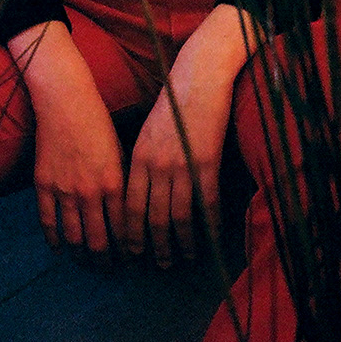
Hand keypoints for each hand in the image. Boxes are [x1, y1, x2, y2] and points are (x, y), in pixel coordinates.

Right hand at [10, 21, 123, 260]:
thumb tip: (128, 210)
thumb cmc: (99, 122)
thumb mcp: (120, 153)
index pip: (123, 230)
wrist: (65, 101)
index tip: (130, 260)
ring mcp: (64, 191)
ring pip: (73, 237)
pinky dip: (54, 240)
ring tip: (86, 263)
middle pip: (98, 241)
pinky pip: (48, 221)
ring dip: (81, 255)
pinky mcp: (44, 184)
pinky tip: (60, 249)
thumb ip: (122, 184)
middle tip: (108, 270)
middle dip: (105, 261)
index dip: (126, 250)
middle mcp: (90, 192)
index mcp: (114, 184)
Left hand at [125, 4, 262, 266]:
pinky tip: (211, 240)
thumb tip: (144, 191)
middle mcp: (155, 165)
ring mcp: (181, 165)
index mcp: (138, 157)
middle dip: (153, 246)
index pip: (129, 206)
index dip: (129, 234)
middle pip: (151, 217)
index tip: (131, 253)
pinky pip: (206, 203)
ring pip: (177, 216)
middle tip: (156, 266)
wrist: (200, 75)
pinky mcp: (207, 162)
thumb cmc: (175, 100)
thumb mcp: (149, 130)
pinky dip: (209, 225)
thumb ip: (144, 160)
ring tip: (183, 259)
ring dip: (180, 243)